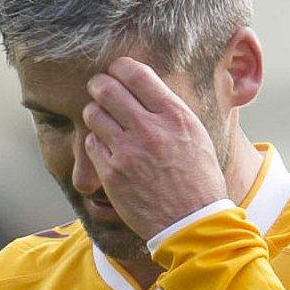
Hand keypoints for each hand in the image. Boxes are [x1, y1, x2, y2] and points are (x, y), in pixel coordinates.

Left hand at [79, 57, 229, 240]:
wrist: (191, 222)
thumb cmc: (198, 179)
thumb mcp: (196, 135)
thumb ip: (170, 109)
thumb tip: (146, 86)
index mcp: (175, 116)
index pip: (136, 74)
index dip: (119, 67)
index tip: (116, 70)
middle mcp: (150, 129)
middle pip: (107, 88)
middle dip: (98, 84)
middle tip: (98, 88)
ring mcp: (128, 152)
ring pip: (93, 114)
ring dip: (94, 112)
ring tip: (102, 118)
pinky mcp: (112, 173)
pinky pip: (91, 143)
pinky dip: (96, 141)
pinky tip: (107, 147)